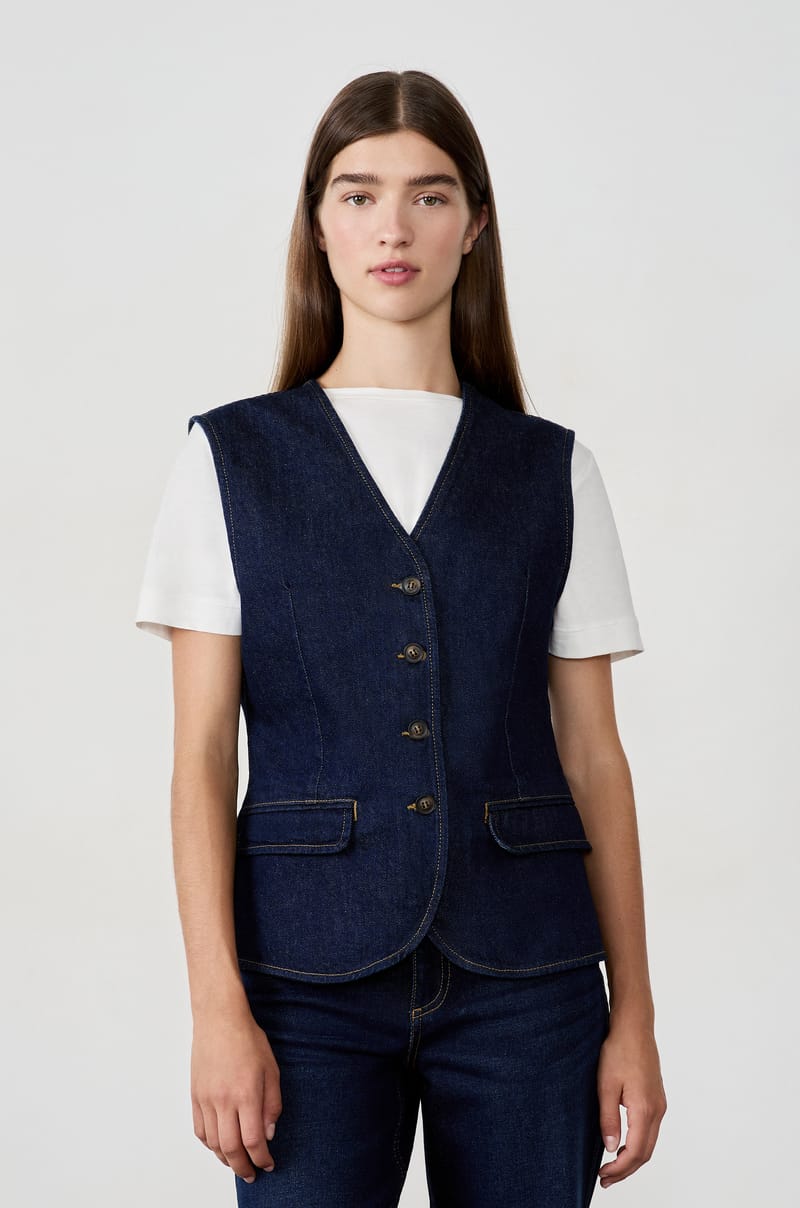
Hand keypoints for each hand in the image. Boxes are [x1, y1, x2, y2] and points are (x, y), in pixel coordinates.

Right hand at [191, 1008, 282, 1183]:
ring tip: (237, 1163)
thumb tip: (269, 1133)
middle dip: (243, 1167)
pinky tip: (219, 1145)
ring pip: (213, 1143)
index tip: (269, 1164)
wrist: (219, 1019)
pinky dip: (209, 1144)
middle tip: (252, 1174)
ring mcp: (206, 1099)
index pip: (253, 1140)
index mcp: (246, 1094)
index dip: (262, 1158)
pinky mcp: (195, 1096)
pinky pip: (200, 1130)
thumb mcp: (272, 1069)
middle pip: (230, 1148)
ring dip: (225, 1159)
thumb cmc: (248, 1039)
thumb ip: (272, 1104)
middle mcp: (223, 1100)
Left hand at [596, 1015, 666, 1188]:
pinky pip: (651, 1131)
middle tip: (606, 1179)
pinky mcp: (657, 1098)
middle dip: (626, 1170)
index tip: (603, 1176)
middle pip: (645, 1153)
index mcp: (645, 1109)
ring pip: (649, 1143)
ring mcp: (659, 1104)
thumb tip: (611, 1148)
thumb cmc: (619, 1051)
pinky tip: (623, 1145)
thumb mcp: (606, 1085)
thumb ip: (609, 1118)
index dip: (620, 1169)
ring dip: (633, 1158)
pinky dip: (638, 1144)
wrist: (635, 1027)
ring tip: (612, 1166)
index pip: (635, 1152)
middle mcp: (657, 1110)